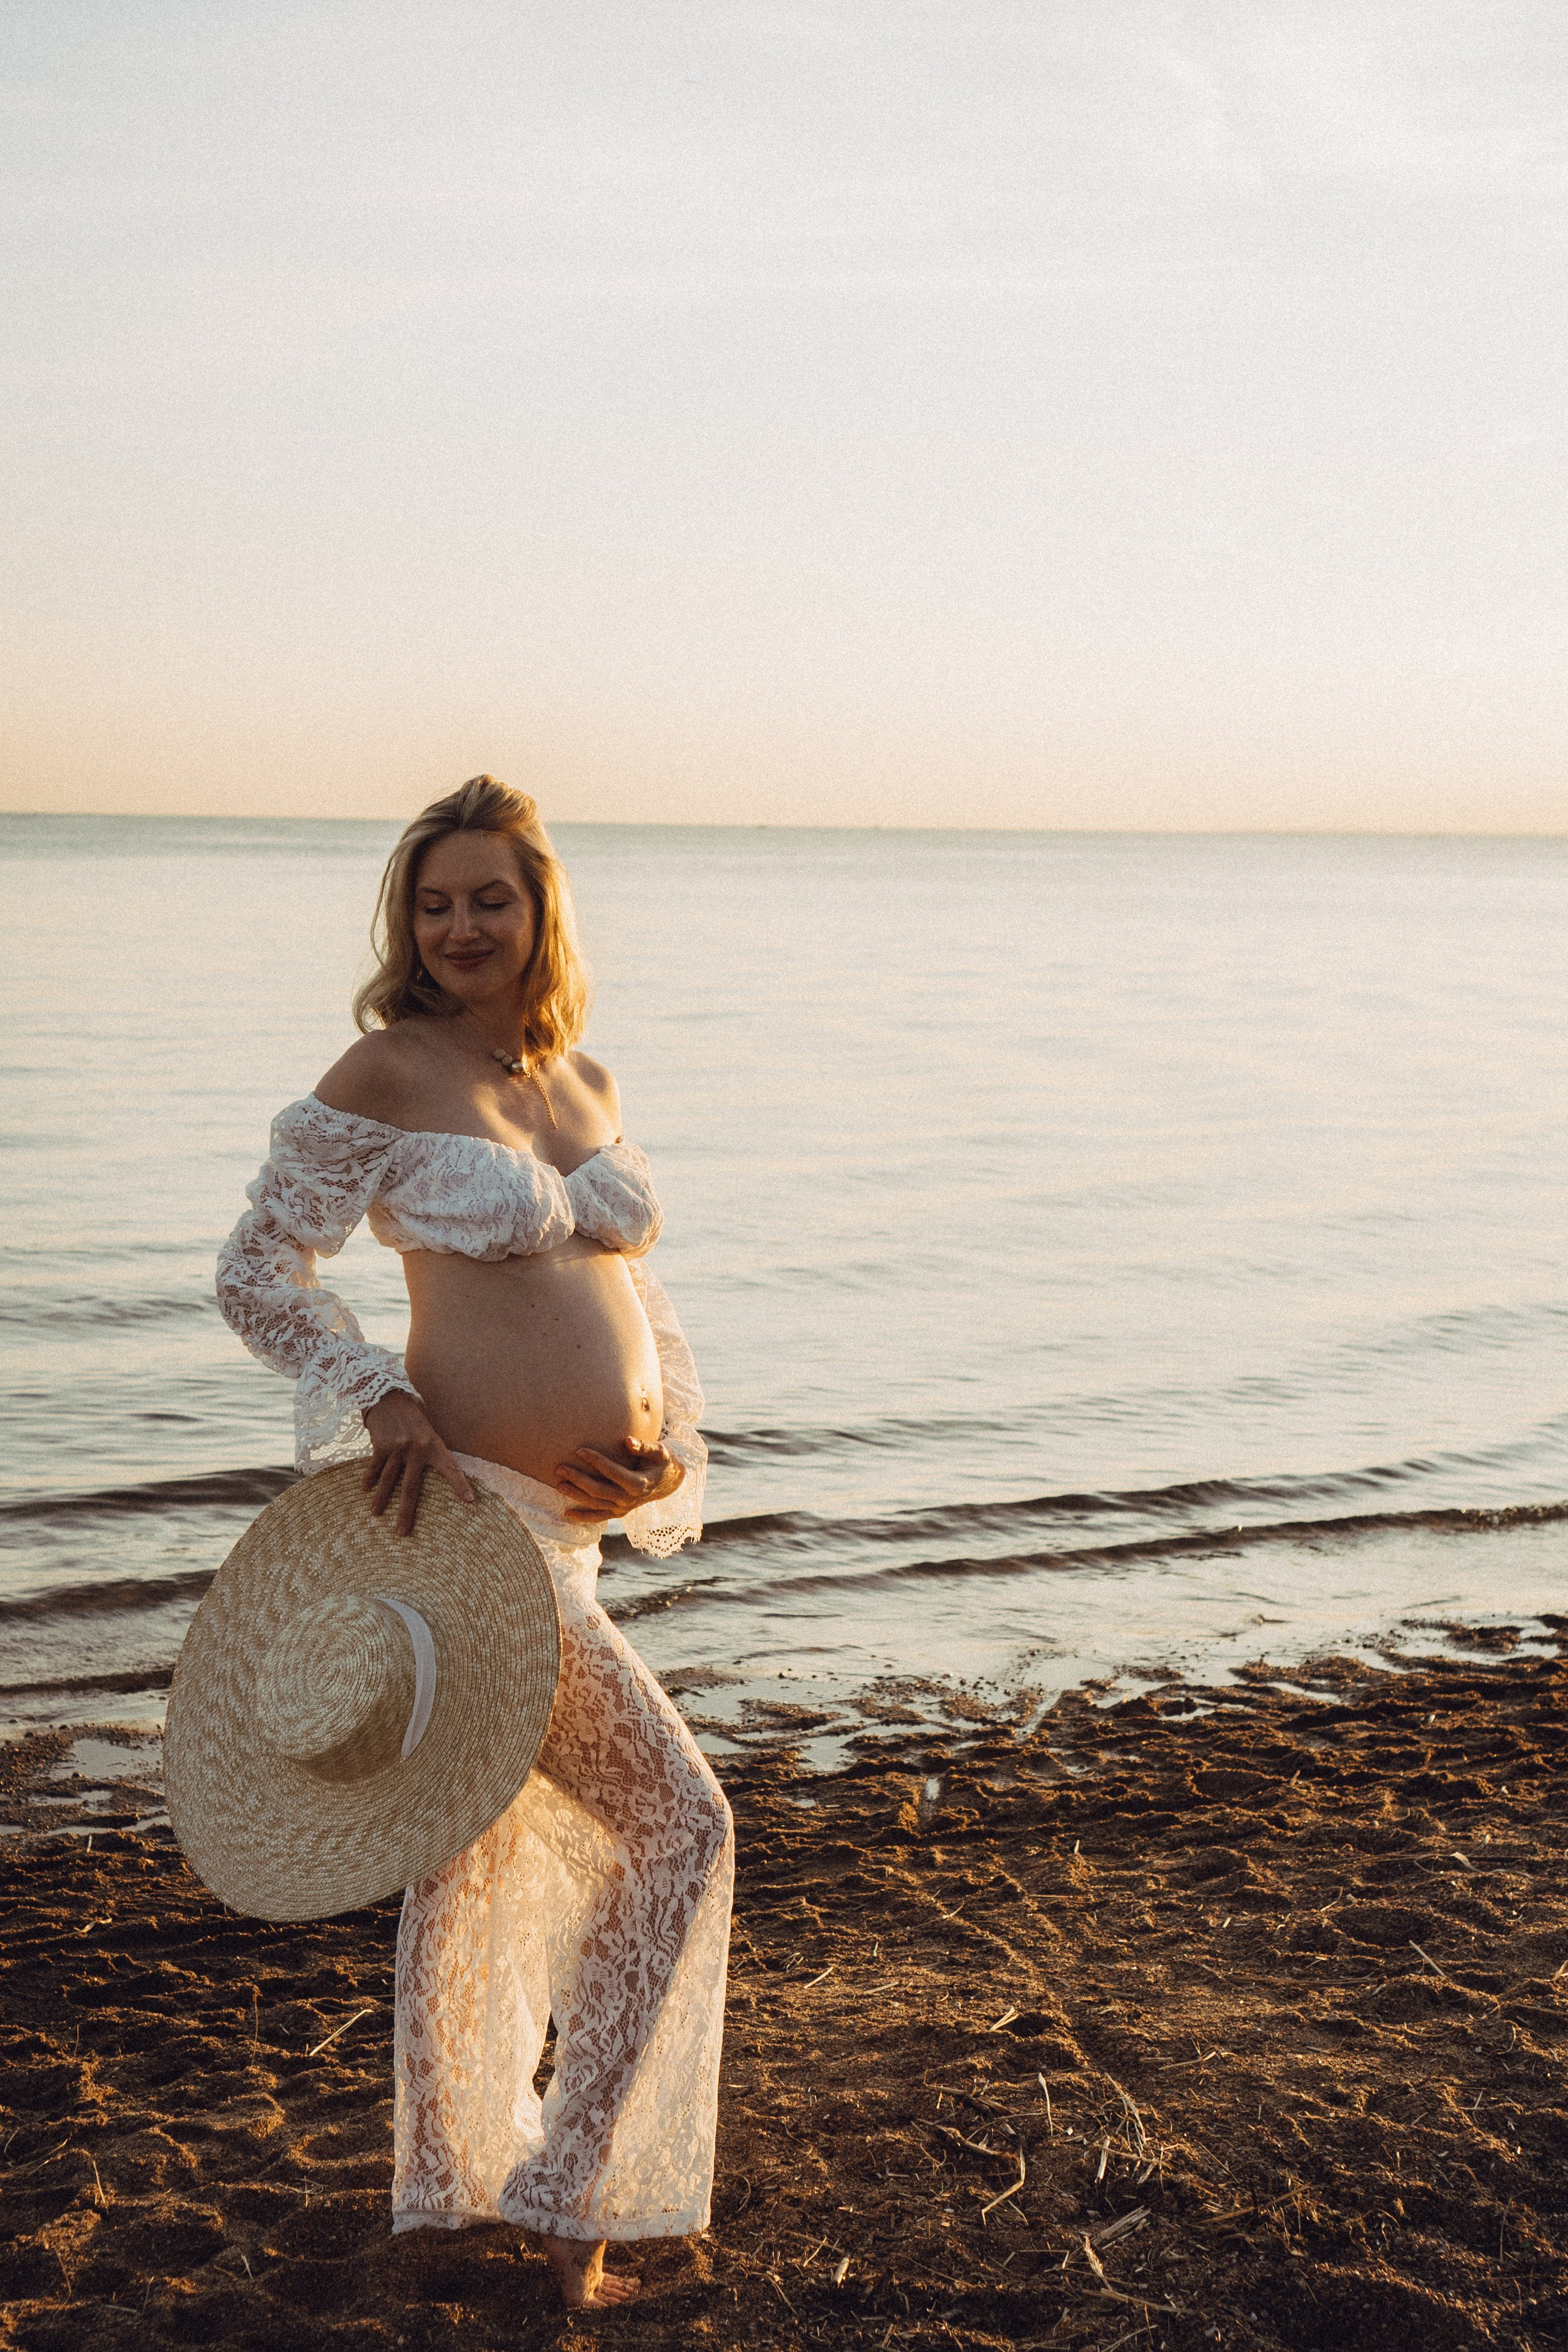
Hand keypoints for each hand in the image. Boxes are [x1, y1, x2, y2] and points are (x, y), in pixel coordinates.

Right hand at [362, 1391, 475, 1537]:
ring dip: (381, 1499)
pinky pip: (375, 1467)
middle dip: (406, 1512)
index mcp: (435, 1446)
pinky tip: (365, 1489)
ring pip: (389, 1480)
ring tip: (376, 1514)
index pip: (451, 1468)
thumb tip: (431, 1479)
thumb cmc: (412, 1419)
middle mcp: (418, 1449)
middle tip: (402, 1533)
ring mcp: (399, 1447)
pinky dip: (369, 1479)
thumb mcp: (428, 1433)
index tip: (470, 1500)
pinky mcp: (381, 1444)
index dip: (461, 1484)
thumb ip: (430, 1454)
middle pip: (412, 1488)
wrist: (389, 1396)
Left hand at [553, 1437, 684, 1525]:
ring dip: (576, 1495)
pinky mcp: (619, 1513)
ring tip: (558, 1485)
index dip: (596, 1461)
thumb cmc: (662, 1463)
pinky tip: (566, 1513)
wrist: (669, 1483)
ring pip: (595, 1504)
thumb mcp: (660, 1452)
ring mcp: (623, 1508)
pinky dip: (583, 1517)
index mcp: (639, 1483)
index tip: (579, 1450)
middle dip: (578, 1479)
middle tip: (560, 1468)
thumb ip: (644, 1447)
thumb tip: (627, 1441)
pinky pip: (599, 1517)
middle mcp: (629, 1499)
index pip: (613, 1472)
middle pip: (599, 1490)